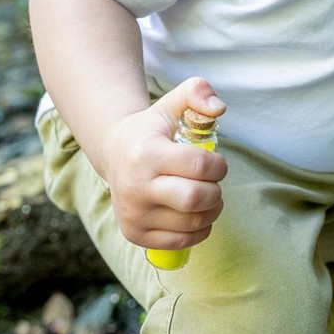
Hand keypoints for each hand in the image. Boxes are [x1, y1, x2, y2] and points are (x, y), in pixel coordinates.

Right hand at [99, 77, 228, 253]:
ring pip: (192, 223)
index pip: (200, 166)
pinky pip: (181, 242)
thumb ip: (198, 91)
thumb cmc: (152, 128)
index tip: (216, 163)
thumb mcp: (172, 103)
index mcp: (146, 154)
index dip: (219, 166)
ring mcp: (133, 214)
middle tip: (213, 183)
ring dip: (211, 211)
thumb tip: (219, 108)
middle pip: (196, 199)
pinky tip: (195, 214)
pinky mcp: (135, 234)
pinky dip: (199, 231)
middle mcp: (135, 187)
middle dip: (216, 191)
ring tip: (206, 197)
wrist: (114, 152)